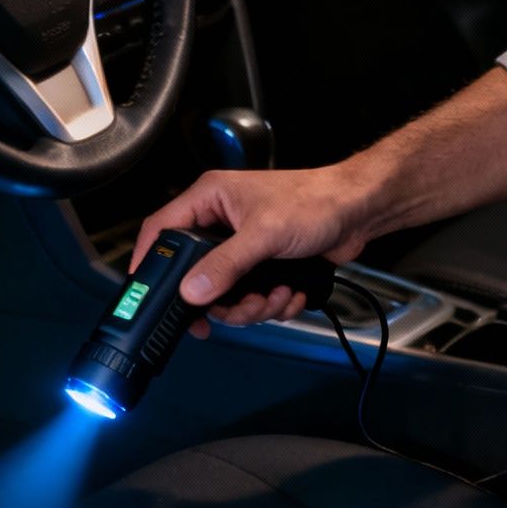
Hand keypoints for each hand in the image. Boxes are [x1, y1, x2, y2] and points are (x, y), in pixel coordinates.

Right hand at [129, 164, 377, 336]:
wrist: (359, 210)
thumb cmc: (316, 201)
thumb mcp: (264, 234)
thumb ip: (224, 265)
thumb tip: (191, 290)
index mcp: (209, 200)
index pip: (161, 230)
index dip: (149, 261)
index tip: (147, 292)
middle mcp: (220, 223)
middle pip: (194, 275)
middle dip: (221, 300)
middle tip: (239, 307)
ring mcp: (240, 246)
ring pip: (224, 294)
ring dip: (251, 307)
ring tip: (275, 297)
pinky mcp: (261, 265)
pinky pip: (249, 297)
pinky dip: (270, 304)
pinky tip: (288, 293)